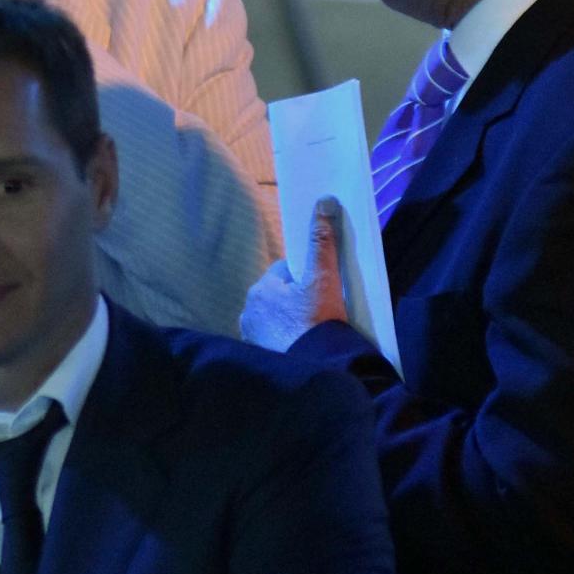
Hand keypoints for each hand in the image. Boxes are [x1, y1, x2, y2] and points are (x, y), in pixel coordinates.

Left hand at [239, 197, 347, 347]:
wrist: (317, 369)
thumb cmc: (319, 320)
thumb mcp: (324, 278)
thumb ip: (322, 242)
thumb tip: (323, 204)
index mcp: (261, 289)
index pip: (284, 273)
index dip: (305, 277)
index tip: (320, 286)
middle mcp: (249, 311)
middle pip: (278, 296)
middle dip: (295, 299)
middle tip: (320, 309)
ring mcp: (252, 336)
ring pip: (274, 319)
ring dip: (289, 321)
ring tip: (311, 329)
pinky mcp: (259, 356)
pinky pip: (272, 340)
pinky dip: (284, 340)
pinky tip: (301, 345)